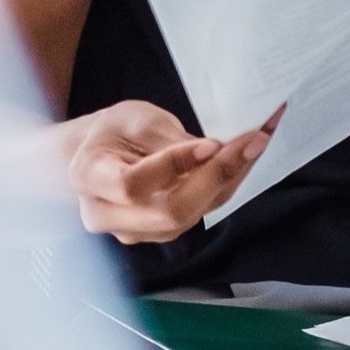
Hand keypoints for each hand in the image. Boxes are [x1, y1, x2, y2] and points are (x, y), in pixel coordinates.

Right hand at [62, 99, 278, 243]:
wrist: (98, 157)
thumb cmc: (112, 132)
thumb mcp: (131, 118)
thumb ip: (164, 138)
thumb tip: (212, 152)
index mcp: (89, 178)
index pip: (132, 186)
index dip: (173, 167)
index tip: (210, 144)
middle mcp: (109, 215)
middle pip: (169, 211)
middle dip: (217, 176)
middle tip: (254, 140)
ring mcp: (138, 231)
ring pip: (193, 214)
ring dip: (232, 178)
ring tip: (260, 140)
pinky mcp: (164, 231)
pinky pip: (202, 210)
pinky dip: (228, 182)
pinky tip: (248, 155)